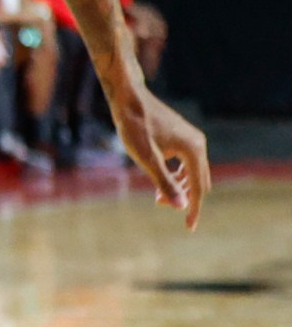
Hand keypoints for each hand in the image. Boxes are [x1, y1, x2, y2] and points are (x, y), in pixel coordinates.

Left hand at [111, 88, 210, 228]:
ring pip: (192, 172)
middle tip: (161, 204)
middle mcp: (198, 144)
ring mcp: (191, 139)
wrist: (128, 98)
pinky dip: (176, 174)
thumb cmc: (135, 127)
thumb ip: (164, 182)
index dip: (194, 208)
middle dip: (184, 197)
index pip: (198, 187)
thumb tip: (181, 206)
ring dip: (179, 186)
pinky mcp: (182, 137)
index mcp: (194, 150)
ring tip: (158, 197)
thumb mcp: (146, 158)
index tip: (189, 228)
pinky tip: (162, 179)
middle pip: (199, 181)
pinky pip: (186, 163)